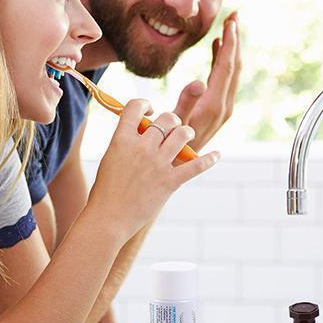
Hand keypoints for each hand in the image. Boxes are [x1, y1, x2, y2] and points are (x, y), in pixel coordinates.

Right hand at [88, 101, 218, 240]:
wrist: (109, 218)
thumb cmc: (106, 190)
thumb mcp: (110, 158)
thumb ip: (125, 141)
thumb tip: (142, 130)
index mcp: (122, 139)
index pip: (136, 107)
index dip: (144, 104)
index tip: (149, 110)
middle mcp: (142, 147)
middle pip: (166, 119)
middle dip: (171, 120)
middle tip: (171, 127)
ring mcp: (158, 164)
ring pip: (183, 134)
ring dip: (187, 132)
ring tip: (186, 135)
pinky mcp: (170, 182)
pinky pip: (196, 165)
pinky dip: (209, 160)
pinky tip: (217, 155)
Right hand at [172, 12, 241, 151]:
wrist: (176, 165)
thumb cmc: (168, 144)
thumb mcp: (173, 124)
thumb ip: (185, 103)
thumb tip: (198, 82)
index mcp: (213, 106)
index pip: (225, 68)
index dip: (229, 43)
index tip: (231, 22)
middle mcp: (223, 106)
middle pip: (233, 67)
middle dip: (235, 40)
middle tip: (235, 15)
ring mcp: (222, 109)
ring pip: (231, 72)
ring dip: (230, 49)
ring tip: (228, 27)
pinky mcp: (217, 109)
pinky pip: (224, 80)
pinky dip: (221, 61)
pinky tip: (216, 48)